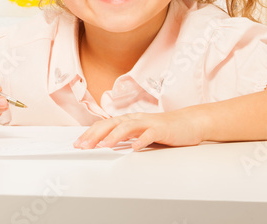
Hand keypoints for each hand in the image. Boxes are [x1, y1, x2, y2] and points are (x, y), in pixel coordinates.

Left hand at [74, 109, 207, 150]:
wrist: (188, 123)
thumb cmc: (163, 129)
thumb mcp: (139, 132)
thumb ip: (123, 137)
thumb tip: (103, 144)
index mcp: (128, 120)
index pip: (104, 125)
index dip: (89, 134)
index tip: (78, 144)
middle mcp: (135, 119)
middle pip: (111, 124)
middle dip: (95, 135)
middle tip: (83, 146)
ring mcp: (148, 123)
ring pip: (127, 127)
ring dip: (114, 136)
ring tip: (103, 146)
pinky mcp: (162, 129)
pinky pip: (150, 134)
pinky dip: (141, 140)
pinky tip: (134, 147)